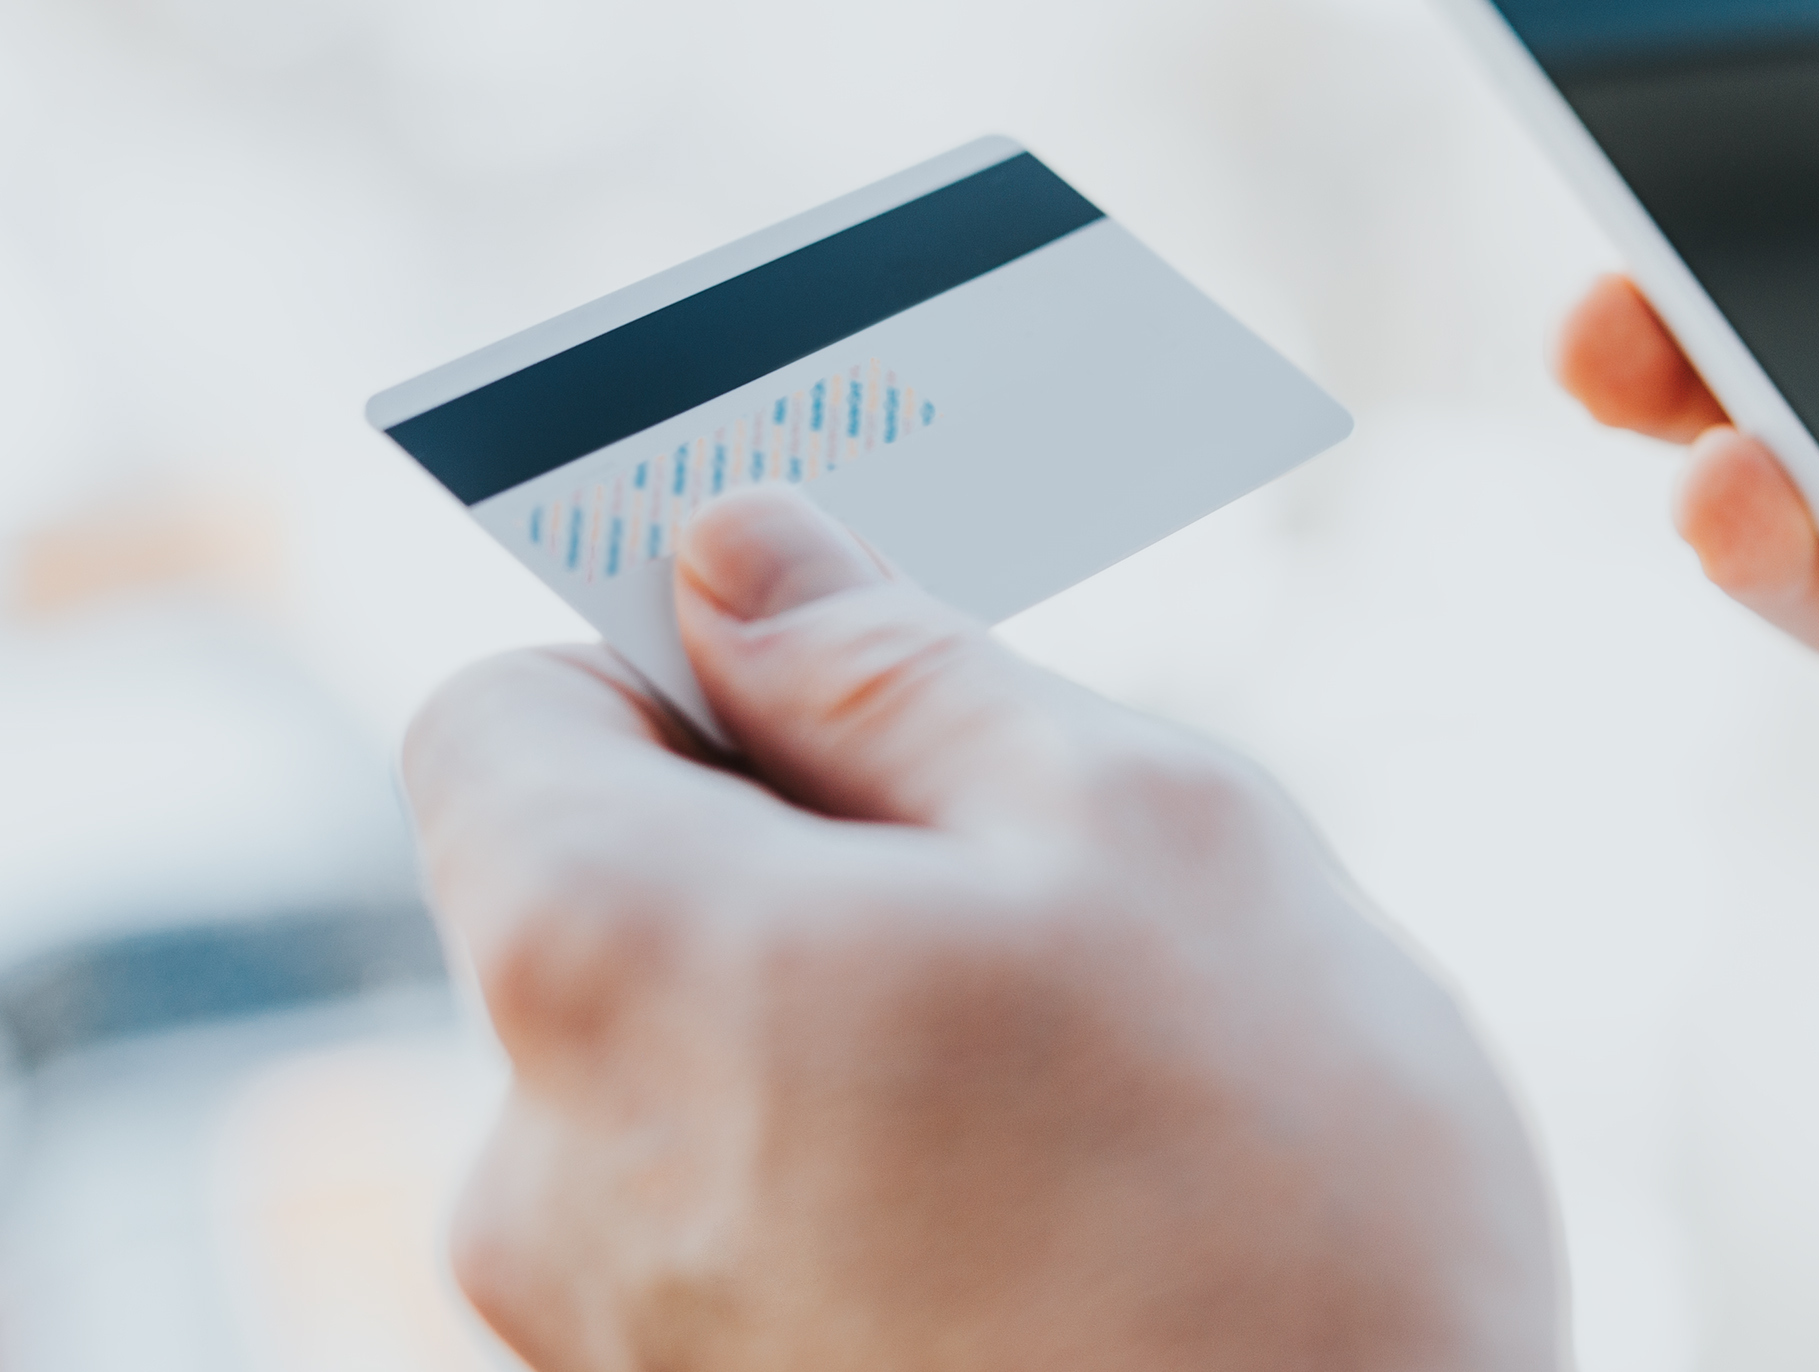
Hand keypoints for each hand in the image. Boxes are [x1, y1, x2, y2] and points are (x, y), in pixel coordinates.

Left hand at [404, 489, 1558, 1371]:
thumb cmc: (1284, 1200)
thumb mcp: (1144, 827)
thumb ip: (900, 672)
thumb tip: (739, 558)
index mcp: (616, 966)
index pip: (502, 717)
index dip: (674, 663)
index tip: (849, 679)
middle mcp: (547, 1181)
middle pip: (612, 904)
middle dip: (807, 860)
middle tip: (1052, 899)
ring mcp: (619, 1346)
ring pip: (704, 1076)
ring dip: (861, 1027)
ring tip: (1092, 1088)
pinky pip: (749, 1229)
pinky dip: (873, 1177)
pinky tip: (1069, 1215)